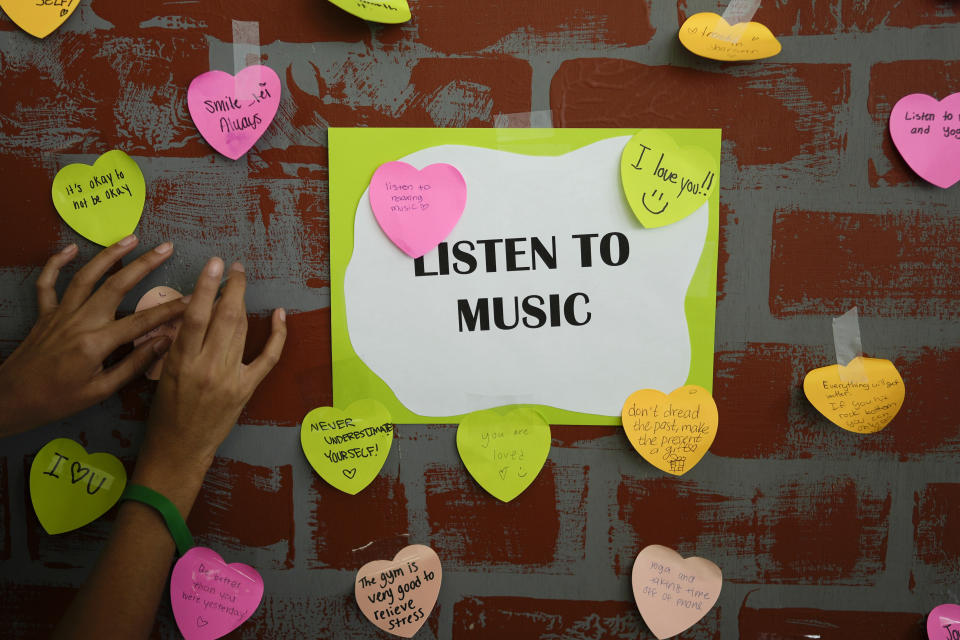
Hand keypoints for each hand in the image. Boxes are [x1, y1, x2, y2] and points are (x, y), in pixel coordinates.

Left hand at [0, 236, 186, 436]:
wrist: (13, 400)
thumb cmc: (58, 400)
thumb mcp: (100, 391)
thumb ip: (133, 365)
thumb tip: (163, 343)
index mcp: (96, 343)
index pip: (142, 322)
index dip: (170, 310)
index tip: (193, 300)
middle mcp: (80, 321)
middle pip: (116, 285)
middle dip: (144, 264)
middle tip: (165, 248)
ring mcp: (60, 314)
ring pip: (87, 276)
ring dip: (110, 255)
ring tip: (130, 238)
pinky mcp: (45, 314)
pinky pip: (48, 284)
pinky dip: (56, 263)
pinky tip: (71, 249)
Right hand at [134, 258, 285, 502]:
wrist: (179, 449)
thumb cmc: (165, 412)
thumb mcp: (162, 373)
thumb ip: (177, 344)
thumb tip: (192, 312)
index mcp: (180, 361)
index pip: (194, 314)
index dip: (206, 285)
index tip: (215, 264)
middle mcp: (207, 366)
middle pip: (224, 316)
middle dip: (231, 287)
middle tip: (234, 268)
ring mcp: (230, 378)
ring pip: (242, 330)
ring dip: (244, 302)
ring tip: (242, 283)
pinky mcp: (246, 389)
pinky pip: (268, 357)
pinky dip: (277, 335)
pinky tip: (279, 315)